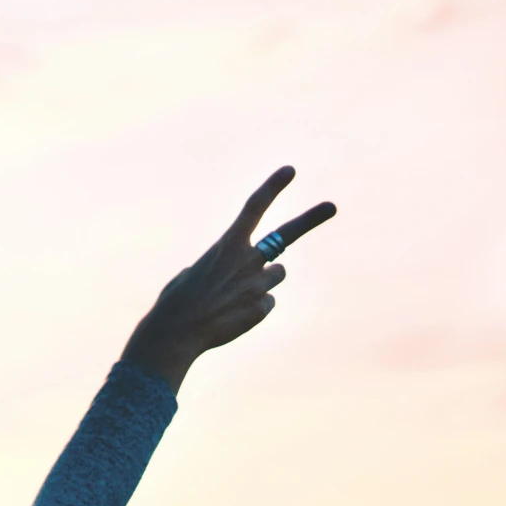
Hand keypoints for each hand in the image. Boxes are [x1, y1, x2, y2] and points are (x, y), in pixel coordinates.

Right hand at [119, 167, 334, 391]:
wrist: (175, 334)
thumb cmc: (175, 303)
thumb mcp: (190, 275)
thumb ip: (216, 267)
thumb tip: (228, 277)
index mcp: (226, 245)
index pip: (254, 208)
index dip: (273, 187)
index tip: (290, 170)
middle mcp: (248, 259)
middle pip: (286, 234)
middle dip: (310, 219)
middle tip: (331, 207)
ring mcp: (258, 283)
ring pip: (276, 275)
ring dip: (261, 282)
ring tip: (232, 299)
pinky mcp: (263, 307)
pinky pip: (267, 303)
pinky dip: (252, 309)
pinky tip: (231, 317)